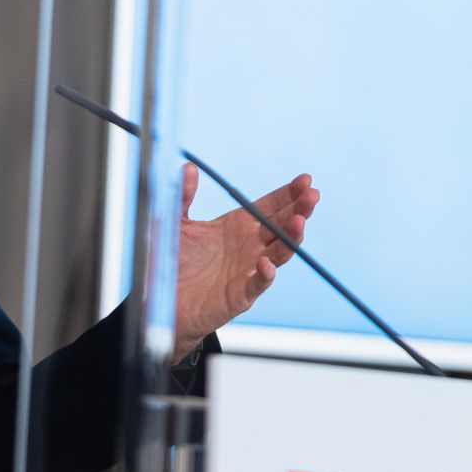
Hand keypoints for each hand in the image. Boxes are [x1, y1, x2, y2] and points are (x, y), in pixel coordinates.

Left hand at [174, 164, 318, 358]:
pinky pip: (257, 285)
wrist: (160, 302)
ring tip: (298, 222)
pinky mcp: (238, 295)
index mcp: (237, 226)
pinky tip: (266, 262)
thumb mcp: (174, 224)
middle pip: (281, 225)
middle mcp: (249, 247)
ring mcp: (247, 271)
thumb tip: (189, 169)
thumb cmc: (171, 263)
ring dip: (290, 238)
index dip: (288, 194)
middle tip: (312, 195)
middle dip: (299, 210)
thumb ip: (182, 197)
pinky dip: (264, 274)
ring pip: (278, 253)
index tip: (305, 180)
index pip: (270, 206)